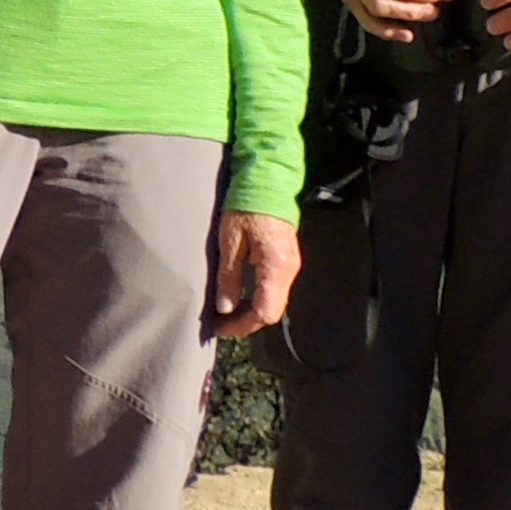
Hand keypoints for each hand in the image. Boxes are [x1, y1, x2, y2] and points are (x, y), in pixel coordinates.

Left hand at [208, 209, 299, 338]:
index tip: (220, 328)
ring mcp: (290, 265)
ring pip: (274, 301)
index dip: (242, 326)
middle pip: (272, 311)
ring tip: (226, 311)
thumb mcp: (230, 242)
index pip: (265, 313)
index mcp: (276, 268)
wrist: (267, 181)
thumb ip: (229, 277)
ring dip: (251, 311)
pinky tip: (240, 295)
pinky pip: (274, 288)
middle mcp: (289, 270)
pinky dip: (257, 297)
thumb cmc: (247, 207)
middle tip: (220, 323)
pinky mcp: (286, 259)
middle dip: (246, 322)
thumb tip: (225, 308)